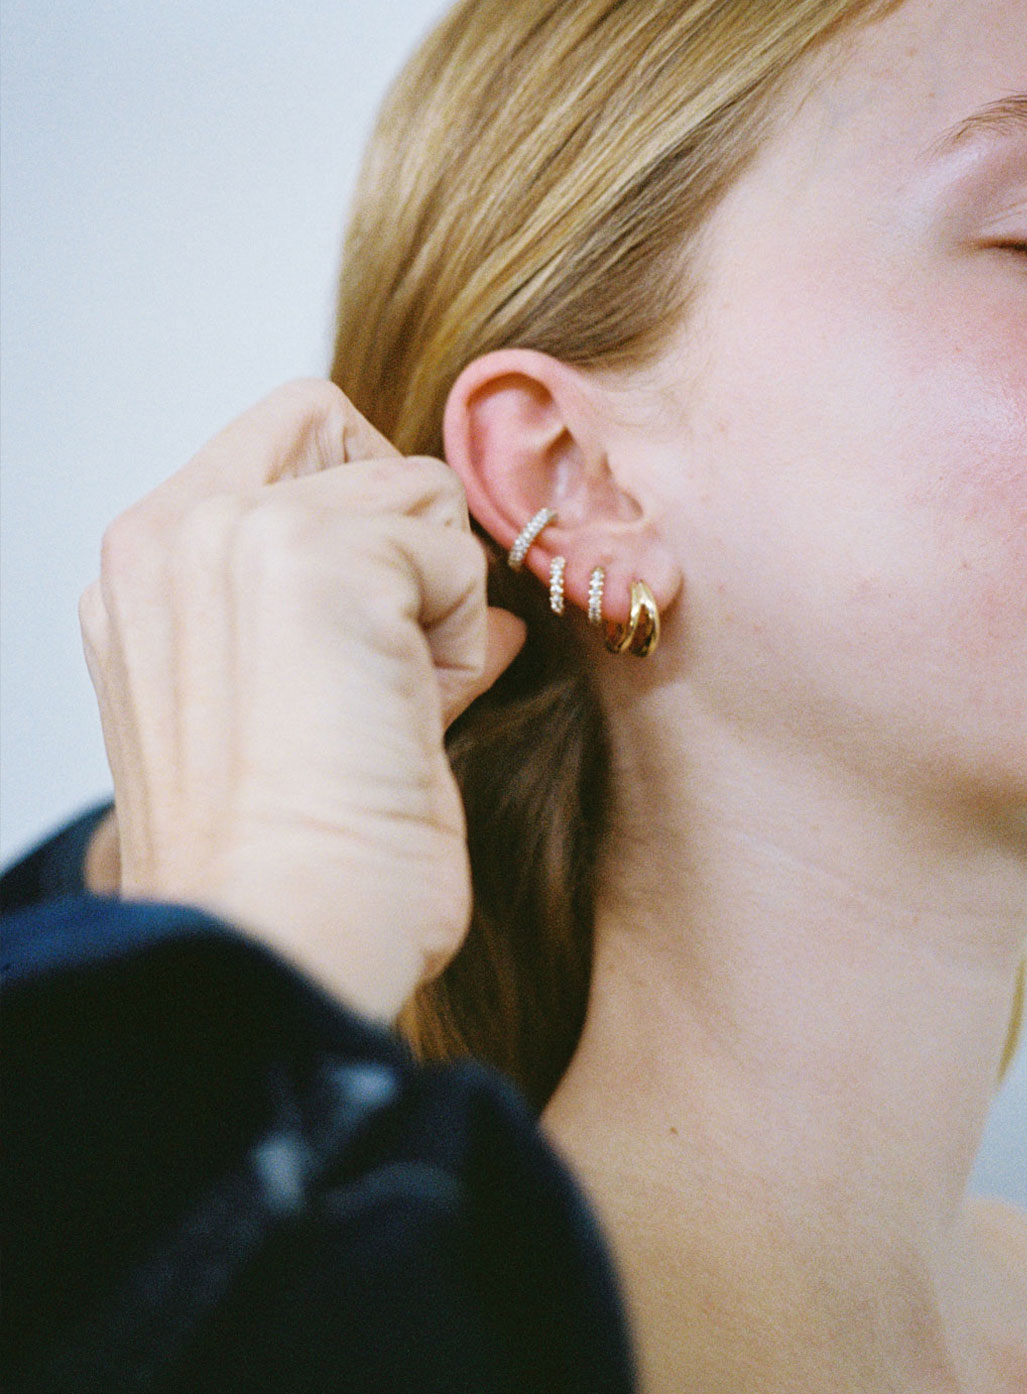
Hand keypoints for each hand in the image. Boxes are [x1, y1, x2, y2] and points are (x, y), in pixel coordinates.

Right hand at [79, 380, 524, 1017]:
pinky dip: (456, 628)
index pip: (284, 441)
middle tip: (391, 656)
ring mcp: (232, 534)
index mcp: (147, 572)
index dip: (360, 513)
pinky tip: (416, 709)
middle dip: (398, 534)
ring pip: (412, 488)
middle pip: (344, 433)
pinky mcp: (312, 557)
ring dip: (433, 595)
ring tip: (398, 701)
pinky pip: (450, 541)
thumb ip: (366, 626)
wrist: (285, 934)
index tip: (370, 623)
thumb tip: (482, 613)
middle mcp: (171, 534)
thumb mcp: (300, 715)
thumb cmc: (292, 861)